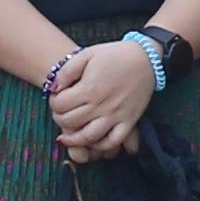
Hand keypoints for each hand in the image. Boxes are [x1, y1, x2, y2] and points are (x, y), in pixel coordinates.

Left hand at [44, 36, 162, 161]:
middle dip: (59, 119)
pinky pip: (112, 141)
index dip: (53, 102)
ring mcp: (116, 116)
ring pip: (88, 137)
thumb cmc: (115, 55)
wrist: (146, 58)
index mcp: (89, 88)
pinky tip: (92, 141)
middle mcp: (101, 105)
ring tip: (67, 136)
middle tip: (61, 113)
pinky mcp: (129, 122)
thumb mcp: (87, 54)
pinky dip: (100, 146)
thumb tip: (54, 88)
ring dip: (73, 139)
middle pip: (70, 122)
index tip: (56, 98)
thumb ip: (67, 70)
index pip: (60, 105)